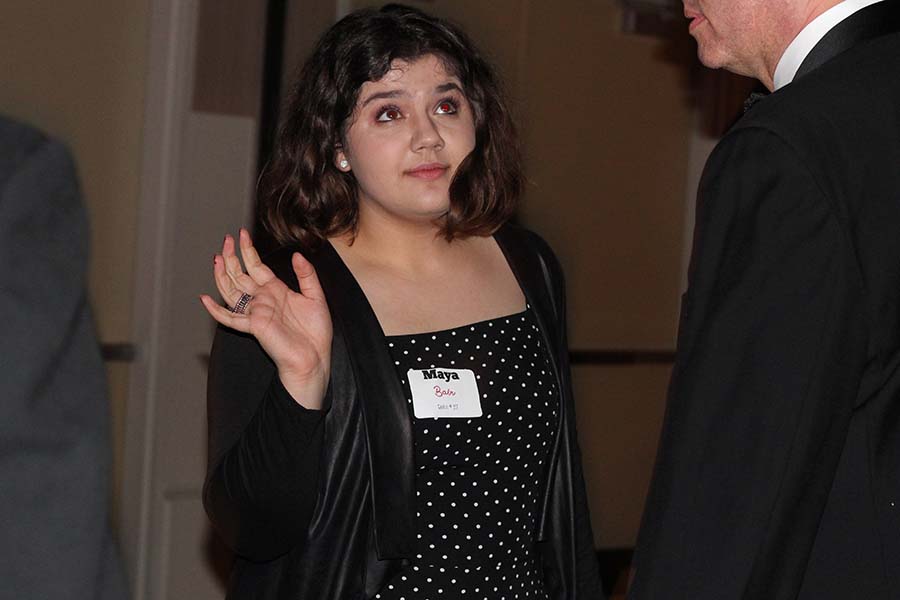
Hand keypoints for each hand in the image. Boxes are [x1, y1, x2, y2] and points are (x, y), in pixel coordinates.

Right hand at [200, 229, 331, 409]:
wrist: (314, 357)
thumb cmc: (315, 332)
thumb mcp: (315, 296)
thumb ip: (306, 275)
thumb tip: (297, 255)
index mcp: (275, 290)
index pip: (256, 266)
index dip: (248, 251)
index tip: (242, 235)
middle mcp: (262, 299)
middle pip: (240, 275)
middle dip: (232, 257)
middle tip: (226, 239)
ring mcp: (255, 312)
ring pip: (231, 291)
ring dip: (222, 275)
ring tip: (217, 258)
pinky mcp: (253, 326)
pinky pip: (230, 318)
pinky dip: (216, 310)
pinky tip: (205, 299)